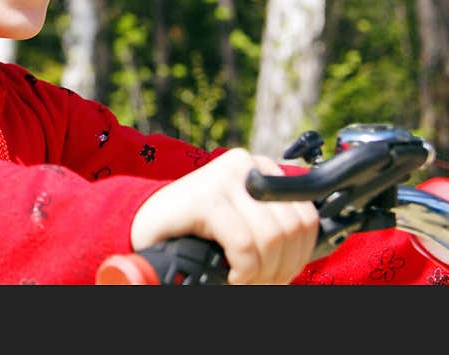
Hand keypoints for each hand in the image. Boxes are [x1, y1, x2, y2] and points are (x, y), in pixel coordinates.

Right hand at [130, 148, 318, 283]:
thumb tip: (307, 252)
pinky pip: (245, 244)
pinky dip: (243, 270)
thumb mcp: (242, 223)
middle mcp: (247, 166)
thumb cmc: (194, 230)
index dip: (299, 254)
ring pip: (271, 238)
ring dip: (261, 273)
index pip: (306, 215)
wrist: (142, 224)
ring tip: (242, 280)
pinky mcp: (207, 196)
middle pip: (292, 228)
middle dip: (280, 267)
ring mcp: (225, 178)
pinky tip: (230, 274)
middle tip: (259, 282)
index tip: (280, 274)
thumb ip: (272, 225)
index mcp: (261, 170)